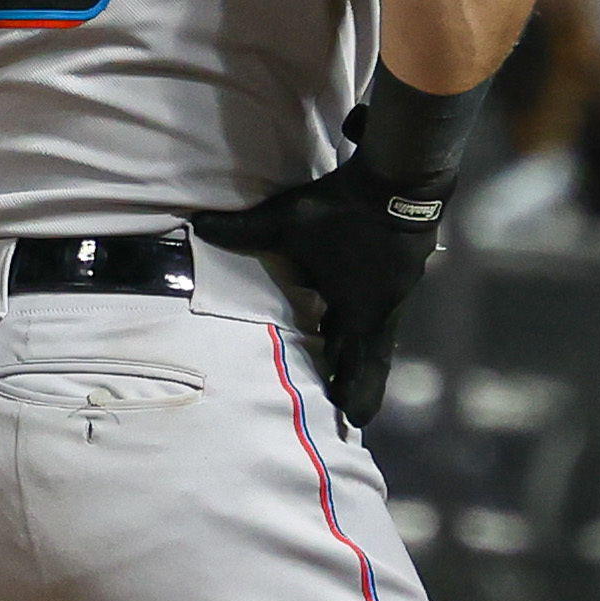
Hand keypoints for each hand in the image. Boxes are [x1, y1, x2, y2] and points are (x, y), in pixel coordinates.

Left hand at [197, 144, 443, 427]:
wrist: (398, 179)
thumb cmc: (341, 211)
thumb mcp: (287, 222)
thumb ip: (243, 231)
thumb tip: (196, 227)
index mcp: (357, 309)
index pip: (356, 362)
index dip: (353, 390)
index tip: (353, 421)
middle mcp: (381, 306)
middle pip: (372, 354)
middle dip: (360, 381)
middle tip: (354, 410)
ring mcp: (397, 287)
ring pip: (378, 328)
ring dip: (361, 348)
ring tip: (346, 361)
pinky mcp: (404, 266)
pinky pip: (383, 304)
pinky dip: (367, 318)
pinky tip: (352, 308)